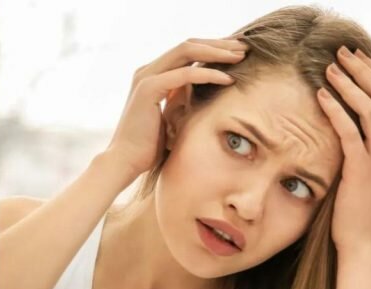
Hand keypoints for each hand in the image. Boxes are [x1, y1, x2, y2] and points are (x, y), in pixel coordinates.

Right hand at [105, 38, 246, 177]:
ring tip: (241, 56)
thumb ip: (182, 99)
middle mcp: (147, 70)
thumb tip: (203, 93)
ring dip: (217, 52)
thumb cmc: (149, 146)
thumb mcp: (171, 116)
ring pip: (187, 51)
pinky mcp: (148, 89)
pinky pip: (184, 74)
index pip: (186, 51)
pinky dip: (208, 74)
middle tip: (245, 48)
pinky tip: (228, 79)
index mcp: (152, 74)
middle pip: (189, 45)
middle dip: (219, 44)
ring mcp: (146, 76)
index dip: (213, 48)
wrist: (125, 162)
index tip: (237, 53)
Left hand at [317, 46, 370, 256]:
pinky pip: (351, 131)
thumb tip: (349, 134)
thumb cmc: (360, 214)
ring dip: (350, 84)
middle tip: (342, 53)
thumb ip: (366, 153)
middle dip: (364, 69)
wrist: (365, 245)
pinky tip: (321, 96)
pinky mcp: (363, 170)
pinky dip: (337, 110)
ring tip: (329, 68)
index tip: (356, 60)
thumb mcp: (370, 177)